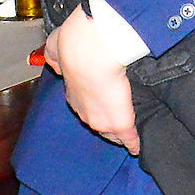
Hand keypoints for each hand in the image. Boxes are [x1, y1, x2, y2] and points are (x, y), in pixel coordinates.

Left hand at [41, 6, 142, 153]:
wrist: (89, 54)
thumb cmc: (74, 47)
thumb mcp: (56, 49)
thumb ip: (56, 57)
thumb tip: (56, 61)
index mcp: (72, 95)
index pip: (83, 106)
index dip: (92, 106)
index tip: (98, 103)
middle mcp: (83, 112)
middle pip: (95, 122)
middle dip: (104, 121)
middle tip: (115, 119)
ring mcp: (101, 121)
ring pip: (110, 133)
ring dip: (118, 134)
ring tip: (128, 134)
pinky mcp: (120, 123)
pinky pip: (129, 138)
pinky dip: (134, 143)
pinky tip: (137, 147)